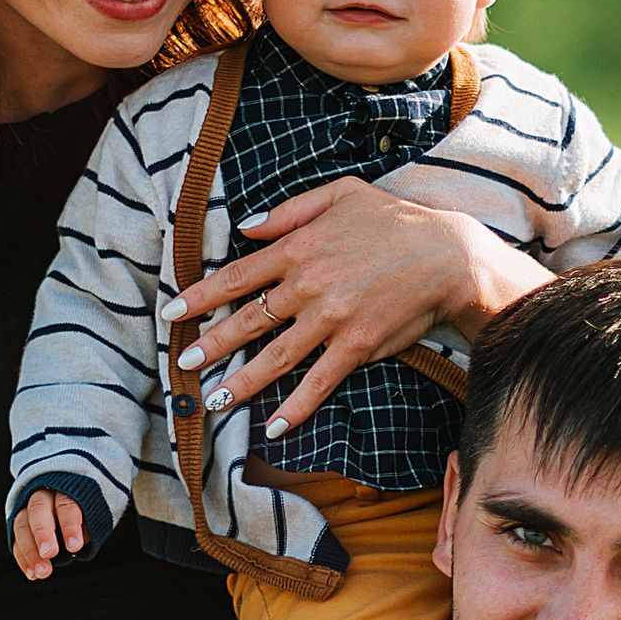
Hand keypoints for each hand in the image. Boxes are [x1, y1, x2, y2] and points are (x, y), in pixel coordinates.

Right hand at [10, 492, 88, 583]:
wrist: (65, 499)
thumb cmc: (84, 509)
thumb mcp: (93, 513)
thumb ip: (86, 526)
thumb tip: (75, 546)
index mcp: (65, 489)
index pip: (66, 504)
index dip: (69, 525)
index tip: (75, 547)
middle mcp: (43, 495)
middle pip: (38, 510)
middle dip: (42, 533)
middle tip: (49, 554)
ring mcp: (27, 509)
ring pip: (22, 525)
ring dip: (30, 551)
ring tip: (41, 572)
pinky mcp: (19, 525)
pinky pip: (16, 540)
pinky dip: (22, 558)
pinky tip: (32, 573)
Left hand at [169, 182, 541, 432]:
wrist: (447, 255)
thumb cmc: (395, 221)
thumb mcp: (341, 193)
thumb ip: (289, 210)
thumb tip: (244, 226)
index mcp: (298, 248)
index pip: (237, 276)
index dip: (201, 295)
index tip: (173, 311)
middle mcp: (307, 285)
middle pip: (247, 320)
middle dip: (210, 343)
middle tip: (182, 361)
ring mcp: (331, 319)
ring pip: (275, 356)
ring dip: (241, 382)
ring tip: (214, 400)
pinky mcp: (357, 345)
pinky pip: (319, 381)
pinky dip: (297, 406)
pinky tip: (274, 426)